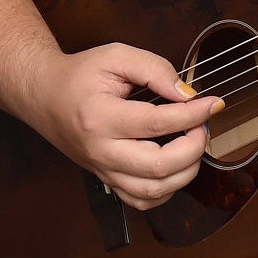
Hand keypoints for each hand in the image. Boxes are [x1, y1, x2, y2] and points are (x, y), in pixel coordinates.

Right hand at [20, 43, 219, 210]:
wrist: (44, 96)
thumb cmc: (79, 75)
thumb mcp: (115, 56)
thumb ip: (154, 69)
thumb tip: (187, 94)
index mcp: (100, 117)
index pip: (157, 123)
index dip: (193, 114)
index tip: (213, 104)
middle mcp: (101, 150)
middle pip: (158, 166)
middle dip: (193, 147)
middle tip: (202, 125)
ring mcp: (103, 170)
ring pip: (153, 191)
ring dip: (186, 172)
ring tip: (192, 144)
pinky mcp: (106, 179)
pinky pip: (142, 201)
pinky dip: (167, 190)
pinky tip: (175, 167)